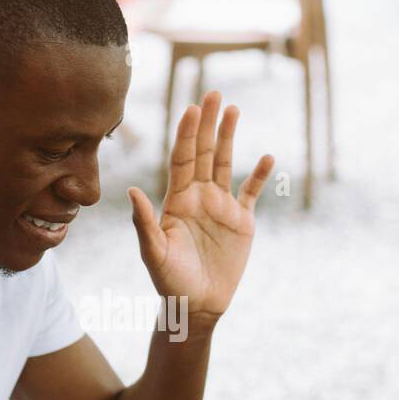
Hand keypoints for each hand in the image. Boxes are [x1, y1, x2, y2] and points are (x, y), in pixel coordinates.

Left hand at [128, 91, 274, 321]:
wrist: (197, 306)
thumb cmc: (170, 282)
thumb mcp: (154, 254)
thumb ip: (144, 223)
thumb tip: (132, 190)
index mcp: (176, 200)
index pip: (182, 159)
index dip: (187, 134)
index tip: (192, 109)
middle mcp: (198, 197)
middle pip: (205, 152)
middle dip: (209, 123)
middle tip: (214, 93)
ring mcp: (221, 207)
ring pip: (226, 164)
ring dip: (230, 137)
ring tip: (234, 109)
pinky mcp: (241, 222)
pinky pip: (251, 193)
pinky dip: (259, 175)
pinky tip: (266, 156)